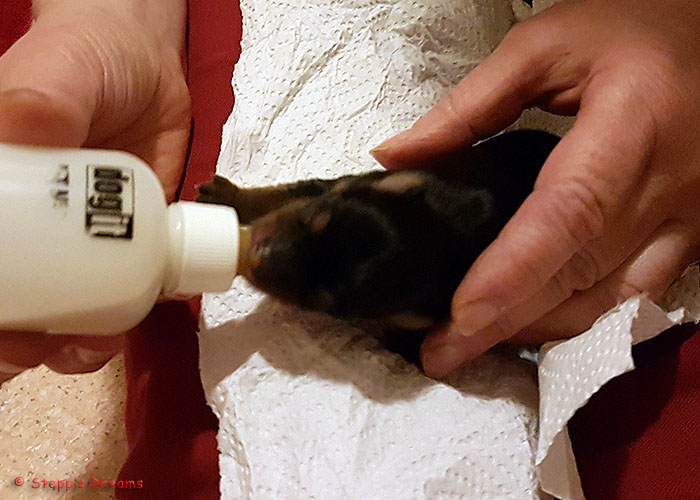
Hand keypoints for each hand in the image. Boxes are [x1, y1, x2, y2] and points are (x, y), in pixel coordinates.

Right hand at [0, 0, 188, 381]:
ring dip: (62, 347)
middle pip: (4, 304)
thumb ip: (38, 101)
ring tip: (90, 345)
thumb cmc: (85, 56)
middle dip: (9, 345)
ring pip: (50, 317)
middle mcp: (21, 230)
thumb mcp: (56, 71)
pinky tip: (125, 325)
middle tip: (35, 349)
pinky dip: (114, 325)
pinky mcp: (118, 248)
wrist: (147, 69)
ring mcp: (70, 244)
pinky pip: (109, 300)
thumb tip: (23, 134)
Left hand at [372, 0, 699, 377]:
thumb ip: (468, 105)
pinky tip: (529, 329)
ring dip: (535, 330)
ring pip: (606, 299)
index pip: (568, 213)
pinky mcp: (691, 235)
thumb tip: (394, 157)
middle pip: (578, 272)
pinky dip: (576, 320)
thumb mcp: (545, 45)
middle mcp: (670, 185)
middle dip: (505, 321)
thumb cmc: (633, 28)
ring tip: (469, 347)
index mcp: (633, 123)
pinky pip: (632, 297)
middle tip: (439, 352)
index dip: (512, 270)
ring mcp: (689, 219)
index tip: (458, 315)